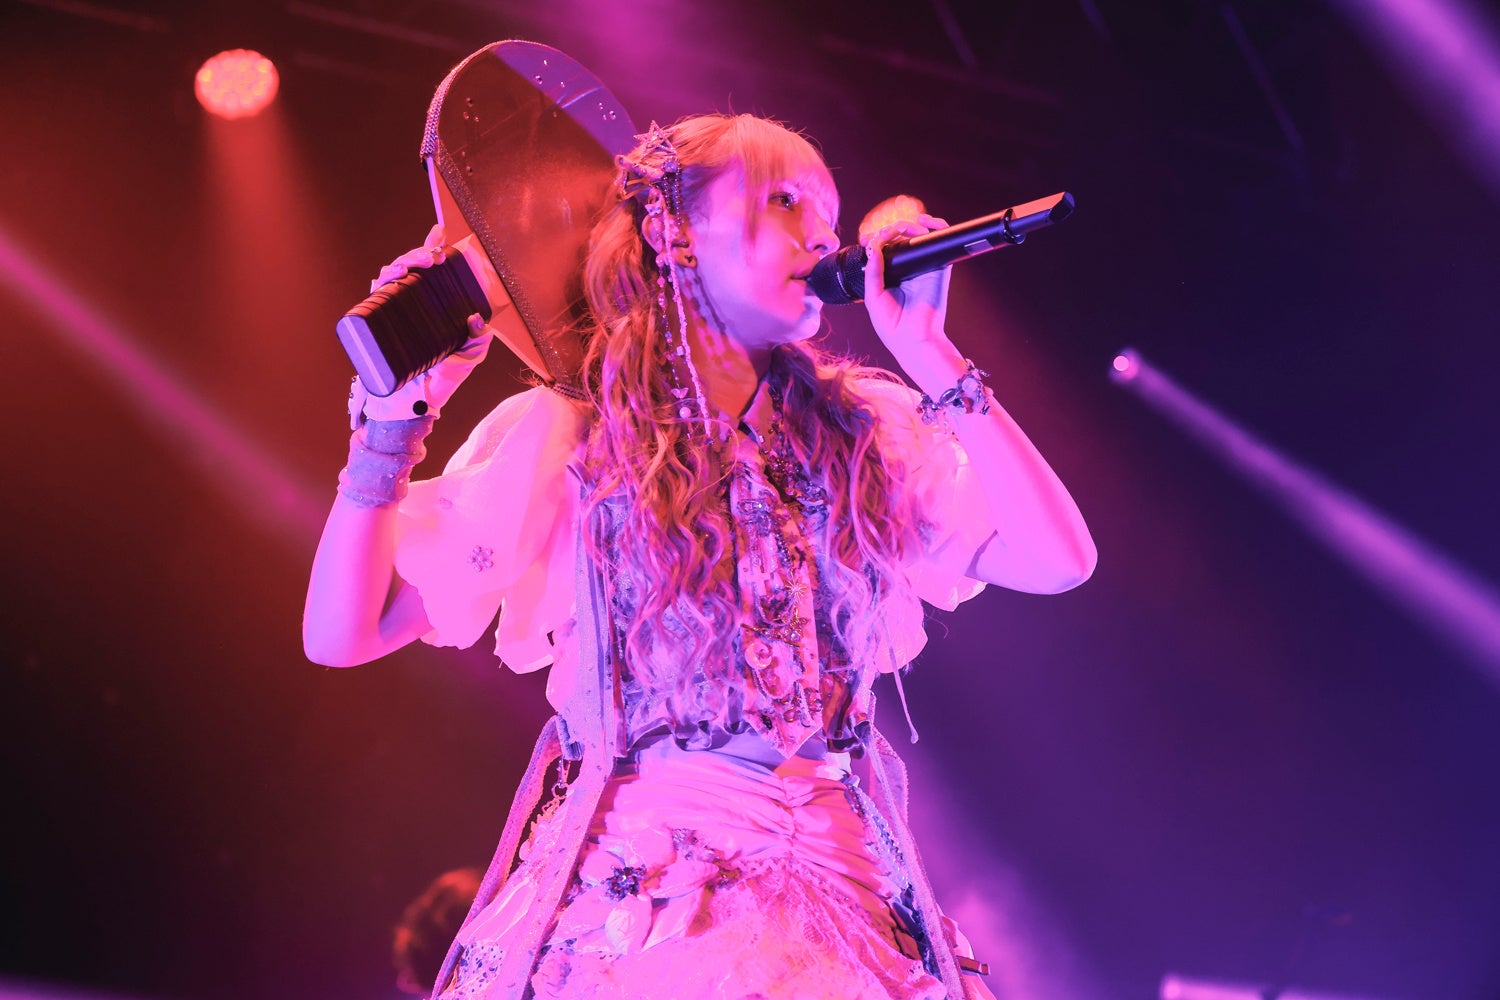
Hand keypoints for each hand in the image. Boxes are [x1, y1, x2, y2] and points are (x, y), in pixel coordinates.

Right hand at [348, 224, 493, 428]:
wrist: (416, 402)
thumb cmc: (443, 376)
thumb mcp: (469, 356)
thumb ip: (479, 339)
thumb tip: (475, 319)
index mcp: (430, 303)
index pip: (429, 269)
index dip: (432, 245)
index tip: (440, 231)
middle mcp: (410, 301)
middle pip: (411, 265)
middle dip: (421, 253)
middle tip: (435, 257)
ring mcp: (393, 309)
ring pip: (392, 273)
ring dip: (404, 261)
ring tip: (419, 265)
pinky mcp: (377, 321)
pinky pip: (376, 293)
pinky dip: (383, 281)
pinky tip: (394, 277)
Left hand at [858, 196, 951, 353]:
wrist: (913, 340)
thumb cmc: (892, 326)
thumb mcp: (873, 297)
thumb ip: (872, 271)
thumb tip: (873, 246)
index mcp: (891, 276)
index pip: (886, 248)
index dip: (878, 238)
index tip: (868, 239)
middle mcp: (908, 269)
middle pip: (902, 238)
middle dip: (891, 230)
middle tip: (882, 235)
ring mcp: (924, 267)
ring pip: (920, 235)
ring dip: (909, 225)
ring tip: (899, 229)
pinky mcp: (938, 267)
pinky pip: (939, 240)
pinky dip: (935, 226)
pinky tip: (922, 223)